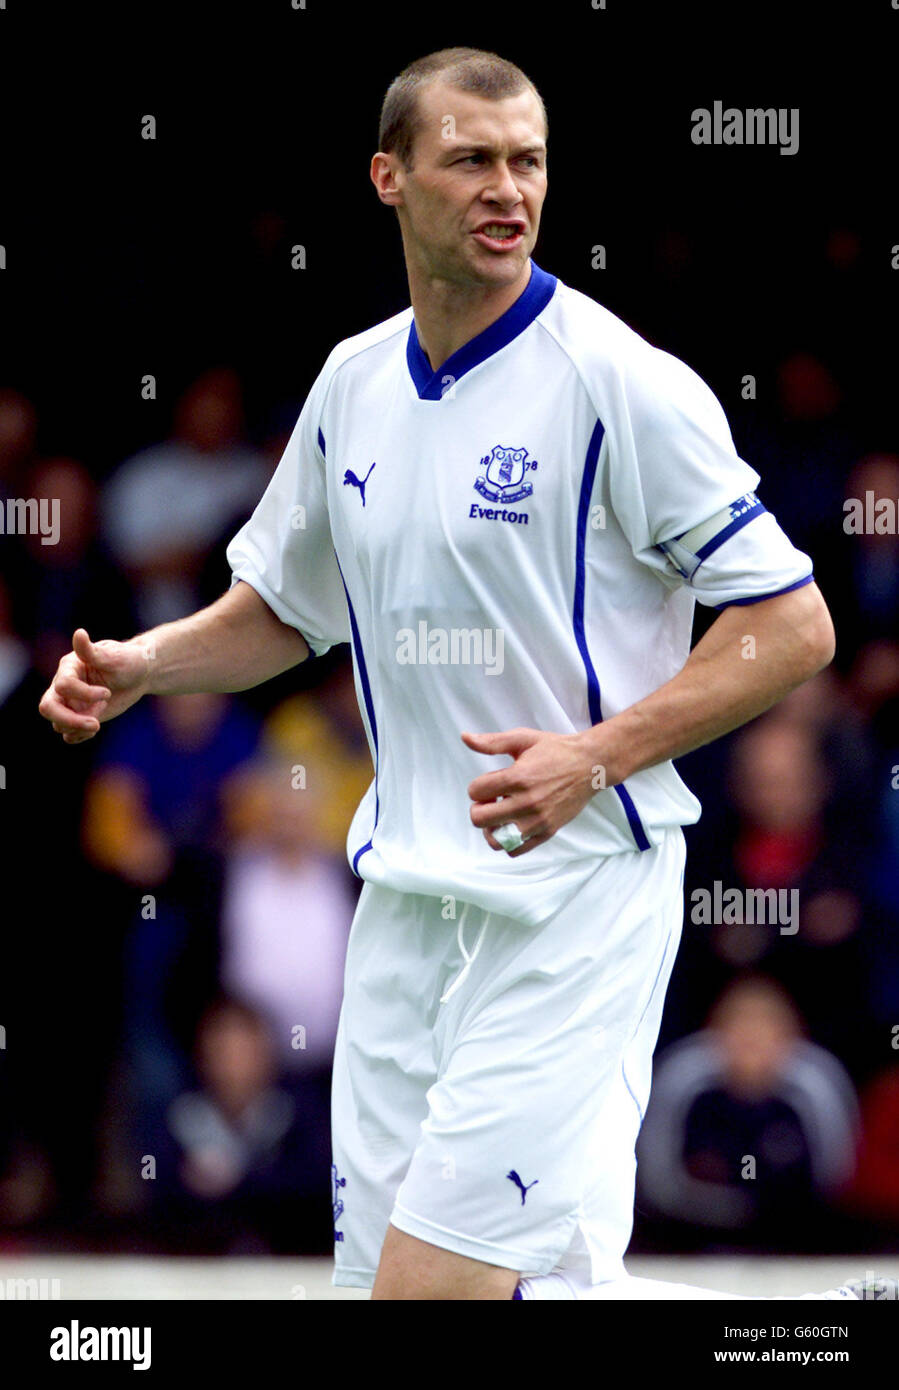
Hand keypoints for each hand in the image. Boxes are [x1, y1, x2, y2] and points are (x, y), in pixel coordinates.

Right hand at [39, 628, 151, 743]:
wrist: (139, 675)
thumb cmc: (127, 661)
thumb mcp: (113, 656)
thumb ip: (91, 651)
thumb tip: (79, 633)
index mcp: (69, 668)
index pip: (63, 686)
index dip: (84, 694)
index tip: (108, 693)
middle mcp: (64, 686)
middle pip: (48, 707)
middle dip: (69, 720)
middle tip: (95, 725)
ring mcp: (70, 703)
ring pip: (58, 723)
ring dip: (78, 727)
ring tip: (98, 722)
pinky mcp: (78, 716)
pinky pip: (68, 734)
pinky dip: (79, 736)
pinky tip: (95, 727)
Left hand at [462, 726, 601, 855]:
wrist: (590, 765)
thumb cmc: (555, 750)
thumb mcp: (522, 739)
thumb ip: (492, 742)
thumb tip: (465, 737)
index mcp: (518, 777)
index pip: (475, 791)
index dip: (477, 787)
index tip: (489, 783)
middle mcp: (527, 802)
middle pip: (479, 818)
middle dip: (479, 807)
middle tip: (492, 799)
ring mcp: (538, 820)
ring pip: (495, 839)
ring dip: (491, 828)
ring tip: (500, 815)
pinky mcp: (547, 831)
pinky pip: (516, 850)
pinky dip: (508, 841)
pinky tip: (513, 825)